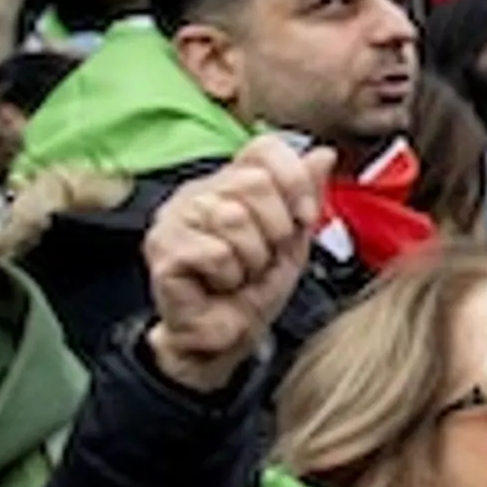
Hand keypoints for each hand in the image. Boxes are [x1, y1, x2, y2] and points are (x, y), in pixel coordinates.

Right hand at [143, 136, 332, 393]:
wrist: (227, 337)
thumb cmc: (253, 290)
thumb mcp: (293, 239)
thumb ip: (306, 195)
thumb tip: (323, 154)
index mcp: (231, 182)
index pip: (264, 149)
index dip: (293, 181)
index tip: (303, 218)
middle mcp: (198, 192)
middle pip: (254, 182)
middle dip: (274, 230)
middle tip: (262, 257)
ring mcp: (175, 218)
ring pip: (233, 218)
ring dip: (251, 258)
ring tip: (240, 273)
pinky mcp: (162, 249)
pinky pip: (215, 252)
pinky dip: (229, 276)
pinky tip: (218, 285)